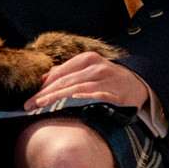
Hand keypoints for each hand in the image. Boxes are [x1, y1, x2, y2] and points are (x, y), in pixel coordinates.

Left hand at [23, 52, 149, 112]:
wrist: (139, 83)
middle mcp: (96, 67)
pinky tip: (70, 104)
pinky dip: (83, 99)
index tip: (29, 100)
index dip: (43, 88)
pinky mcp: (116, 93)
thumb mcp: (88, 70)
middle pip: (65, 81)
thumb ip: (66, 73)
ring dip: (58, 99)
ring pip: (77, 89)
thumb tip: (42, 80)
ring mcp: (106, 79)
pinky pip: (96, 96)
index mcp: (86, 59)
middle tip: (30, 106)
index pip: (59, 74)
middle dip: (45, 95)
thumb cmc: (107, 78)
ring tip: (42, 108)